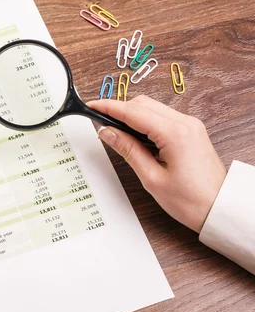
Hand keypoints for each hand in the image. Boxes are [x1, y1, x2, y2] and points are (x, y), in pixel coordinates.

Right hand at [87, 95, 226, 232]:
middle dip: (119, 109)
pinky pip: (162, 117)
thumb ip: (128, 150)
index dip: (109, 107)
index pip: (133, 112)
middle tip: (98, 121)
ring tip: (114, 131)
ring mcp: (190, 125)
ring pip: (152, 108)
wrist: (219, 207)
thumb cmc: (190, 200)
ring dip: (131, 115)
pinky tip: (133, 135)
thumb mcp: (151, 178)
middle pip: (143, 104)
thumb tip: (107, 132)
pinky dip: (144, 121)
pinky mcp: (191, 131)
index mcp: (175, 134)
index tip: (91, 106)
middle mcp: (185, 123)